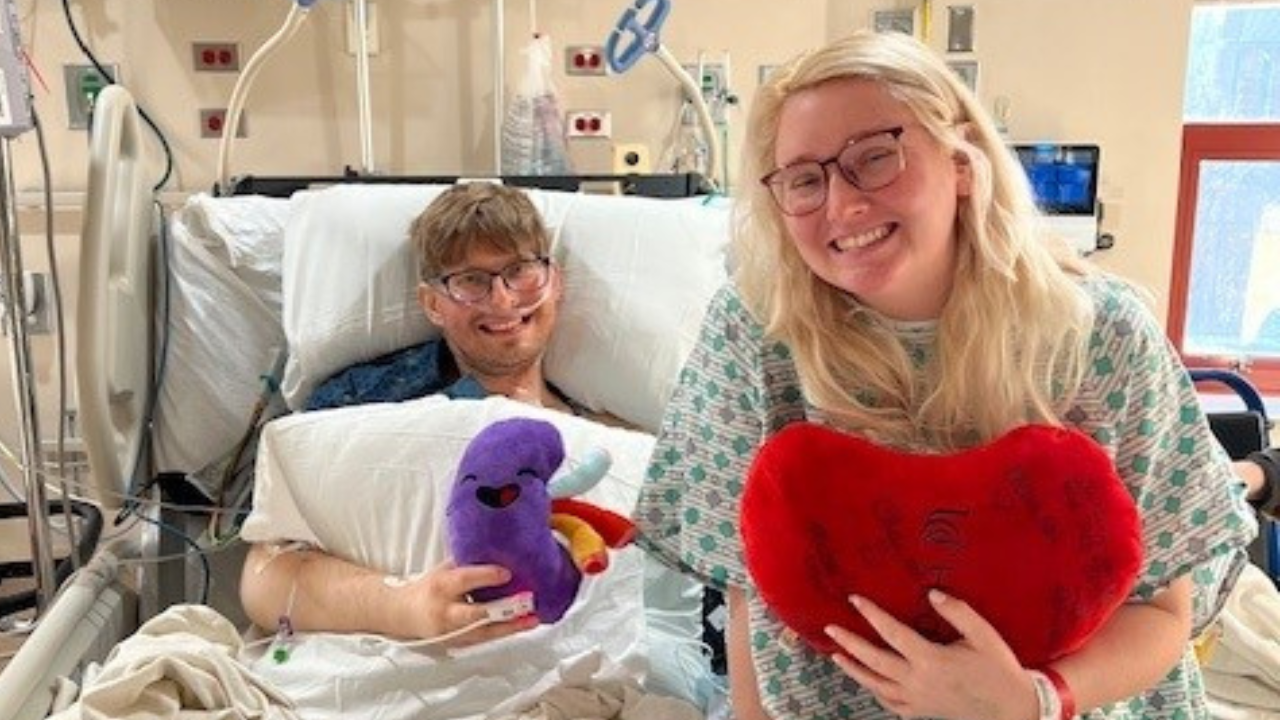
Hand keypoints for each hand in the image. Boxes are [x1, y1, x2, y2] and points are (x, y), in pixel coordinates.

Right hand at [402, 560, 537, 647]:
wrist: (404, 615)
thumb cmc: (428, 587)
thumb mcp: (443, 569)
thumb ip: (467, 562)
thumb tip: (496, 548)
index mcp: (441, 586)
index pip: (464, 580)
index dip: (486, 576)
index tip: (508, 572)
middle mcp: (446, 611)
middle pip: (475, 613)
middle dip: (502, 609)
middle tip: (527, 601)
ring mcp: (452, 632)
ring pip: (483, 632)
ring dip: (510, 627)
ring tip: (533, 619)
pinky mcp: (458, 644)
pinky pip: (484, 640)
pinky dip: (504, 633)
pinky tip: (522, 625)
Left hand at [824, 590, 1037, 719]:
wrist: (1013, 710)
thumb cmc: (999, 669)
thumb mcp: (984, 635)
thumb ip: (957, 612)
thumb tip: (932, 593)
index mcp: (932, 660)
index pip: (892, 633)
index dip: (871, 614)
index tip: (854, 599)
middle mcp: (918, 682)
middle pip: (874, 661)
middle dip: (849, 643)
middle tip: (830, 628)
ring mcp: (917, 701)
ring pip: (876, 685)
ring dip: (854, 670)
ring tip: (836, 655)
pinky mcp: (921, 712)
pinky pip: (889, 703)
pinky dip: (874, 691)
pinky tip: (867, 681)